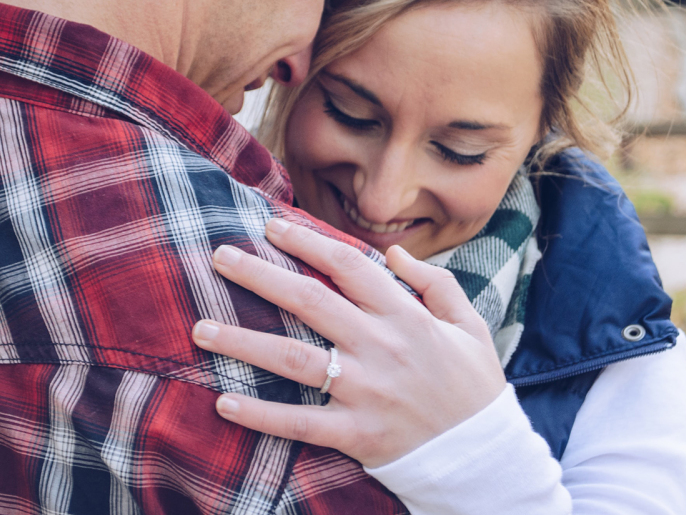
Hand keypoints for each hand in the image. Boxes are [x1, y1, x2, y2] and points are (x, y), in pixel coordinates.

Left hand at [192, 218, 506, 467]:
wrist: (486, 458)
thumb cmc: (474, 387)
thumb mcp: (469, 324)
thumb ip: (434, 283)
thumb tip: (393, 254)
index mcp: (406, 316)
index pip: (348, 265)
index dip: (307, 242)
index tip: (272, 226)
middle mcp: (380, 348)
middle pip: (309, 301)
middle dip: (259, 275)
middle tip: (219, 257)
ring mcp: (365, 391)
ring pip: (292, 358)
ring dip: (242, 342)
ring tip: (200, 328)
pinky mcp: (355, 433)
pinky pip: (299, 422)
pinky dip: (260, 414)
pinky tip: (224, 402)